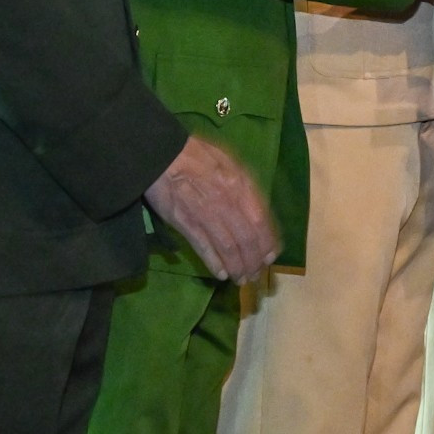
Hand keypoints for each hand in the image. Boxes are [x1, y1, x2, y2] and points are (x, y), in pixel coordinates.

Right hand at [146, 135, 278, 283]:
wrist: (163, 155)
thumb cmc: (197, 155)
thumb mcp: (229, 162)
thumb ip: (244, 186)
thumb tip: (256, 211)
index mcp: (240, 184)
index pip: (261, 220)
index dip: (267, 242)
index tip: (270, 256)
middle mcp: (227, 201)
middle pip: (246, 238)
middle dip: (254, 260)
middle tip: (256, 273)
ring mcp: (206, 214)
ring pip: (228, 247)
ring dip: (237, 267)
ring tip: (241, 278)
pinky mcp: (185, 223)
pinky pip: (203, 248)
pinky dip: (214, 263)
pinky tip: (221, 274)